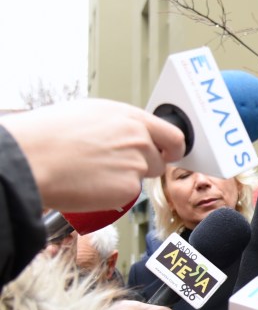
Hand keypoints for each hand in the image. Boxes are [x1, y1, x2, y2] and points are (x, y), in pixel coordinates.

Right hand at [0, 98, 184, 211]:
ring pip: (141, 178)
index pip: (172, 135)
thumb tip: (126, 134)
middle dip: (144, 166)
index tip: (170, 154)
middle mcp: (138, 138)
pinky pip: (126, 195)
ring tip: (94, 173)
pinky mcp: (128, 188)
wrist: (31, 159)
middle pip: (159, 160)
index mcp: (129, 117)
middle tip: (116, 167)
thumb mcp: (87, 114)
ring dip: (126, 179)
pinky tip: (90, 185)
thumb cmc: (48, 135)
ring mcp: (136, 164)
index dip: (173, 148)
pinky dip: (113, 194)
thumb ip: (118, 125)